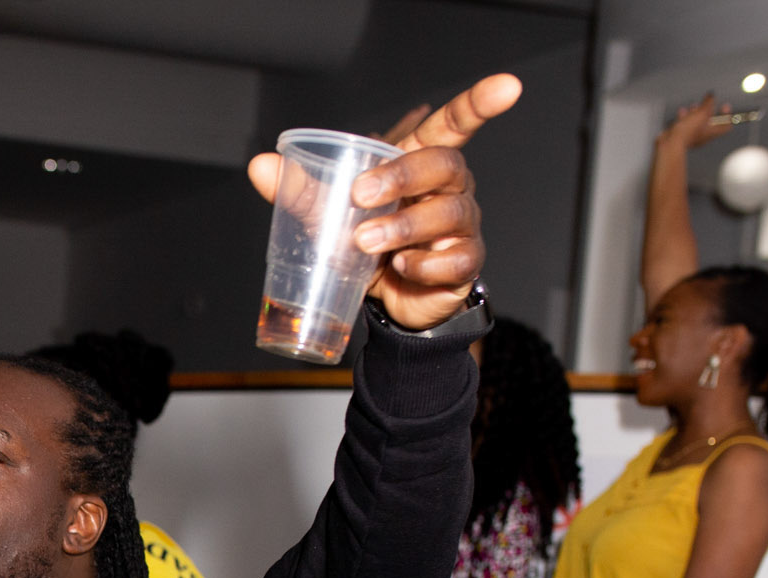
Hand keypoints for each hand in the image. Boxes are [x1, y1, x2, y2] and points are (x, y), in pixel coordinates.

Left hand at [249, 73, 521, 332]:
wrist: (382, 300)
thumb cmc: (364, 242)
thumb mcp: (329, 213)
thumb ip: (300, 189)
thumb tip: (260, 165)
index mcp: (420, 164)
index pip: (455, 124)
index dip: (479, 104)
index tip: (507, 86)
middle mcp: (449, 189)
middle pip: (445, 164)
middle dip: (403, 175)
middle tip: (360, 196)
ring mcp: (460, 227)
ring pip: (449, 213)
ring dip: (404, 227)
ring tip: (365, 242)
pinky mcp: (461, 265)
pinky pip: (456, 259)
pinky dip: (425, 265)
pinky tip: (401, 270)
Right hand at [659, 93, 734, 153]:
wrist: (670, 142)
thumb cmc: (688, 131)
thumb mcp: (702, 113)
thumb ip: (708, 103)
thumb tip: (712, 95)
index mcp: (713, 132)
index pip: (727, 124)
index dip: (727, 115)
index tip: (724, 105)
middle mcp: (705, 135)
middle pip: (712, 122)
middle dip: (709, 111)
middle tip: (707, 103)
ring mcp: (693, 136)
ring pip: (698, 122)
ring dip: (696, 113)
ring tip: (693, 106)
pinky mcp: (682, 136)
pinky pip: (686, 124)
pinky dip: (685, 117)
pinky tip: (682, 112)